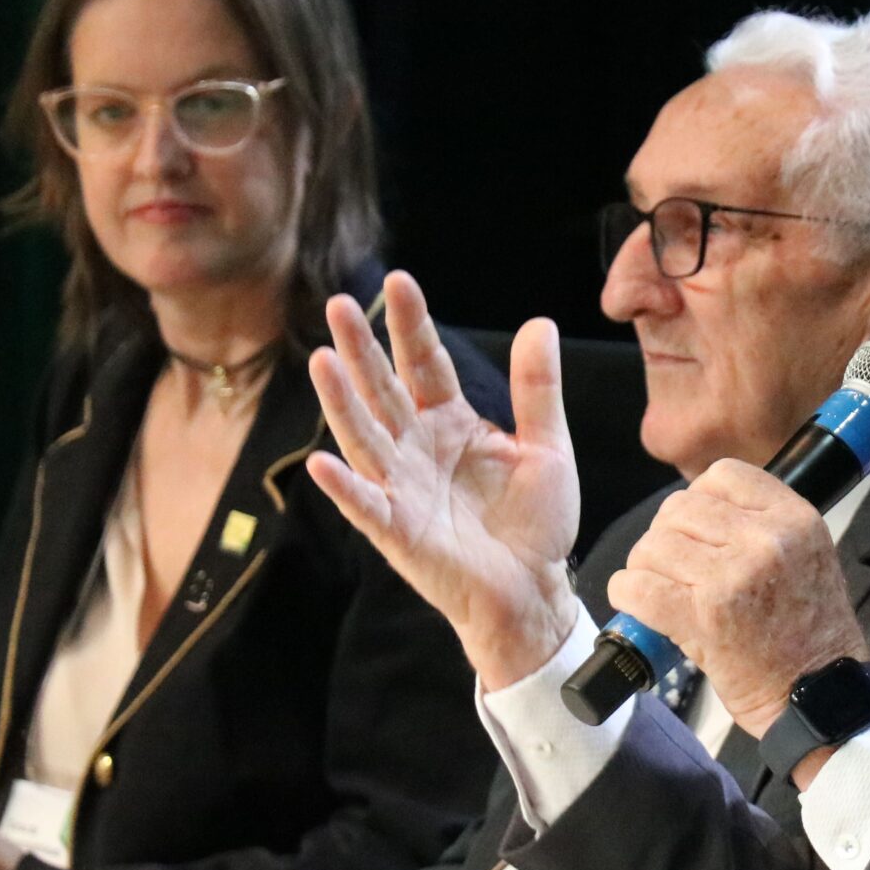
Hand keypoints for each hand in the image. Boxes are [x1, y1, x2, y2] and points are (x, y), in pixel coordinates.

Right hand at [306, 270, 581, 684]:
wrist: (534, 590)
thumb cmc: (535, 523)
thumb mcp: (548, 447)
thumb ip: (537, 390)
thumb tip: (539, 323)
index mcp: (450, 423)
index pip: (425, 364)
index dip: (411, 325)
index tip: (398, 280)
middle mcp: (417, 449)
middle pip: (383, 390)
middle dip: (361, 348)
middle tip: (338, 304)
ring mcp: (402, 488)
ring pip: (365, 437)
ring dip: (342, 402)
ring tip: (321, 360)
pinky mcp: (399, 532)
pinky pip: (367, 506)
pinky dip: (344, 487)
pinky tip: (321, 462)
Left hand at [604, 459, 868, 738]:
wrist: (819, 695)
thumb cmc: (811, 633)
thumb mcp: (808, 555)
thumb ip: (762, 524)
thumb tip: (693, 512)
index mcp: (794, 518)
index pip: (722, 475)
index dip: (698, 499)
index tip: (696, 529)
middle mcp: (766, 539)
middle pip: (679, 509)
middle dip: (666, 537)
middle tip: (674, 568)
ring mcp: (733, 577)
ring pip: (653, 546)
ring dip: (645, 569)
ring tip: (661, 590)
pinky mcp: (703, 616)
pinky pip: (638, 587)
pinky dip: (627, 595)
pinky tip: (637, 604)